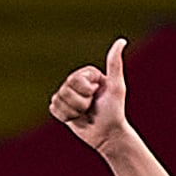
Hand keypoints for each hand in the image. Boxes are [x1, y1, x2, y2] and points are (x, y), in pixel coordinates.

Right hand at [50, 38, 134, 155]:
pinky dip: (65, 116)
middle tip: (91, 107)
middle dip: (79, 103)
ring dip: (73, 111)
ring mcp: (68, 95)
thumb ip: (115, 63)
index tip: (96, 95)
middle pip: (64, 90)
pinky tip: (76, 119)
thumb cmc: (115, 110)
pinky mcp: (61, 107)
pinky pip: (54, 109)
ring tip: (85, 114)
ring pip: (57, 100)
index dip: (84, 92)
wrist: (108, 134)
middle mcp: (76, 82)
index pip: (74, 80)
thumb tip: (121, 40)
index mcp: (88, 74)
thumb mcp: (116, 86)